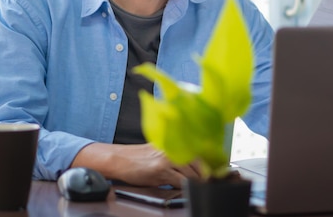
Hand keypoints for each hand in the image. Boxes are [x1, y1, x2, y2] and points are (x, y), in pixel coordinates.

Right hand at [71, 142, 200, 187]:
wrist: (119, 159)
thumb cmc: (138, 158)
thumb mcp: (159, 152)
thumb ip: (175, 156)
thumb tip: (194, 167)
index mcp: (173, 143)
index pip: (198, 153)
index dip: (207, 165)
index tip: (213, 173)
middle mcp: (172, 148)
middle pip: (198, 164)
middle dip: (204, 176)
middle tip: (206, 183)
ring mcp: (167, 159)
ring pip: (191, 173)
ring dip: (195, 182)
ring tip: (197, 187)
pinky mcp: (160, 170)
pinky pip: (179, 181)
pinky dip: (184, 187)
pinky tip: (183, 188)